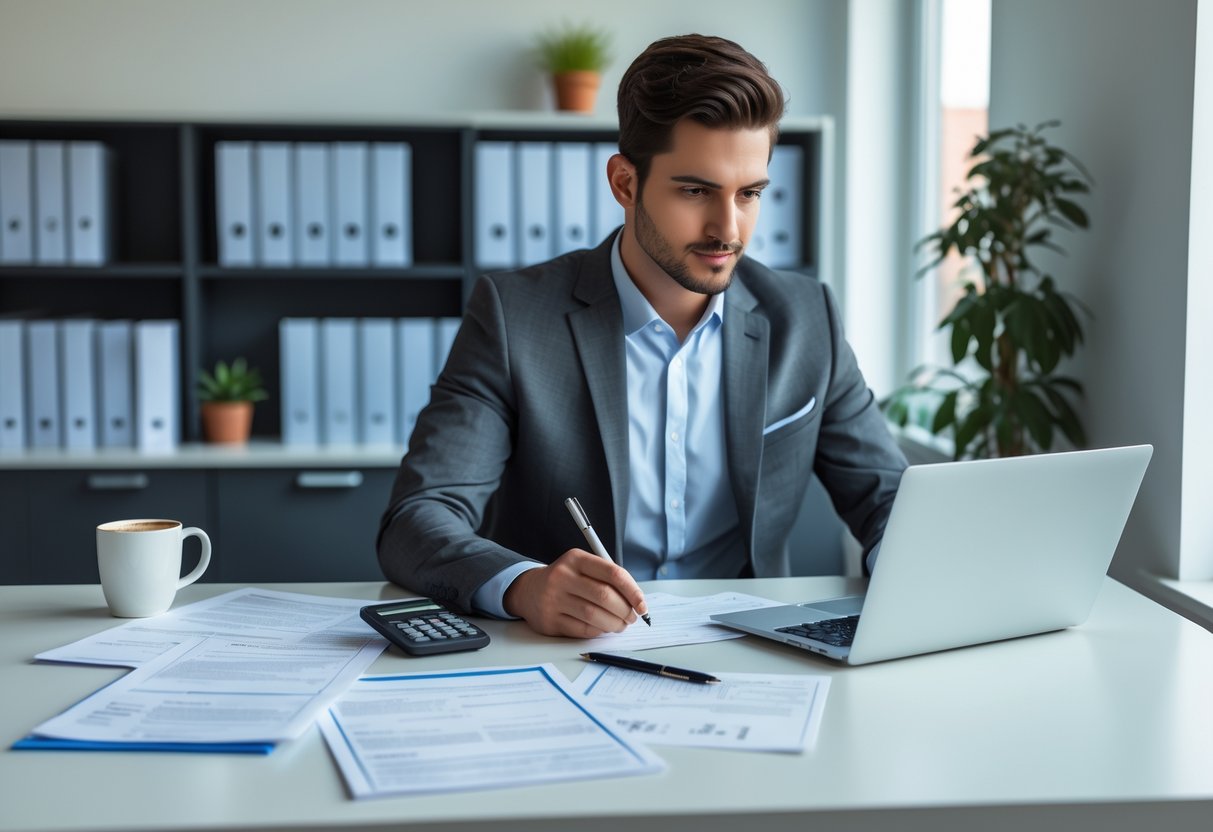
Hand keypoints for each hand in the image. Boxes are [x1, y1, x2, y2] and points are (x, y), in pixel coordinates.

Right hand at [503, 549, 649, 637]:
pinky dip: (598, 631)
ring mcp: (554, 600)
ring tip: (620, 625)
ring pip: (594, 616)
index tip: (642, 604)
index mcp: (576, 559)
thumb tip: (636, 601)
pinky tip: (602, 628)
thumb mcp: (582, 567)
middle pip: (604, 596)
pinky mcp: (550, 621)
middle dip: (625, 610)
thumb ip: (607, 578)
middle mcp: (562, 576)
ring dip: (614, 624)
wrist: (528, 591)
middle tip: (632, 617)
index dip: (632, 591)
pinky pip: (582, 630)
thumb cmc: (566, 580)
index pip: (612, 573)